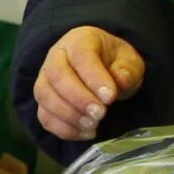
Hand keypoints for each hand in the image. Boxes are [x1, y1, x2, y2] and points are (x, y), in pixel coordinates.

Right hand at [34, 27, 146, 141]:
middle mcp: (55, 56)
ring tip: (93, 125)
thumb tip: (120, 80)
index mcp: (79, 40)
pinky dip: (63, 129)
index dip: (93, 78)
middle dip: (79, 99)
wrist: (102, 70)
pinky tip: (86, 133)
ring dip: (69, 115)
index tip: (110, 98)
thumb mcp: (129, 61)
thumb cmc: (114, 63)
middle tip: (101, 114)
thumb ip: (127, 70)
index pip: (81, 56)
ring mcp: (45, 79)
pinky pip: (45, 116)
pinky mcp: (43, 101)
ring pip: (45, 96)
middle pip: (57, 76)